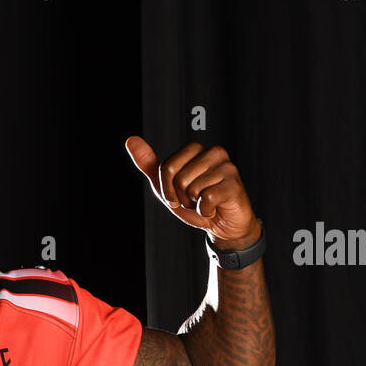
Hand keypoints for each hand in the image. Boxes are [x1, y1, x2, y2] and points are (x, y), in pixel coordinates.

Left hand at [125, 136, 259, 246]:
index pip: (167, 167)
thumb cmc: (195, 203)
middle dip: (181, 196)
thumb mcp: (166, 185)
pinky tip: (215, 208)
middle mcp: (214, 153)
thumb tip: (131, 140)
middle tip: (194, 199)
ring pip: (192, 189)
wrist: (221, 224)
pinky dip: (205, 211)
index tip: (178, 195)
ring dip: (194, 204)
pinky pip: (207, 199)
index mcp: (196, 150)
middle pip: (178, 178)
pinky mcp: (234, 184)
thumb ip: (149, 164)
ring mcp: (227, 167)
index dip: (167, 188)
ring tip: (206, 202)